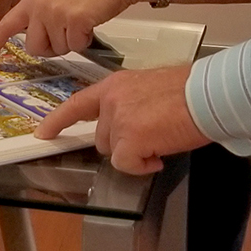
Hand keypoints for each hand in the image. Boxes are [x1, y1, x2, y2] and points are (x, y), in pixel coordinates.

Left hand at [0, 0, 145, 62]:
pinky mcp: (74, 20)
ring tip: (80, 20)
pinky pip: (75, 46)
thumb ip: (39, 13)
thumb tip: (33, 40)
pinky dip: (85, 39)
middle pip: (34, 47)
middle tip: (66, 28)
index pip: (6, 25)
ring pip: (56, 49)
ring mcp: (55, 12)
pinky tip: (90, 21)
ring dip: (70, 41)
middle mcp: (39, 5)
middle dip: (51, 46)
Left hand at [35, 66, 211, 174]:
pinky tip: (161, 152)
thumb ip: (131, 104)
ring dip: (135, 153)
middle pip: (102, 138)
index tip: (43, 132)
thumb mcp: (149, 88)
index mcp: (115, 85)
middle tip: (152, 134)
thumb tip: (133, 126)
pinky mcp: (128, 140)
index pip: (78, 103)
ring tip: (160, 138)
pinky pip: (127, 165)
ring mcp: (118, 120)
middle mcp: (111, 101)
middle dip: (123, 143)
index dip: (58, 120)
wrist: (207, 94)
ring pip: (115, 153)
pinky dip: (143, 165)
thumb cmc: (189, 91)